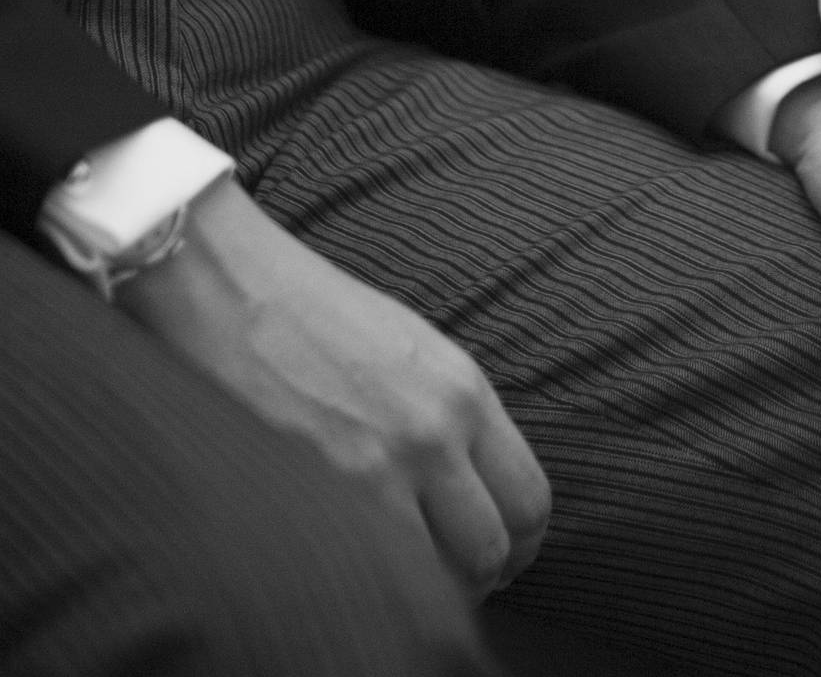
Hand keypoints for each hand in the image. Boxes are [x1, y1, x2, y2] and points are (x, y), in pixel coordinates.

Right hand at [119, 180, 549, 599]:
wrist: (232, 288)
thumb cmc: (316, 316)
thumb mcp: (414, 351)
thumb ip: (451, 416)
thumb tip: (471, 488)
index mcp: (465, 391)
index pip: (528, 495)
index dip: (521, 542)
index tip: (504, 557)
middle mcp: (435, 433)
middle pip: (496, 546)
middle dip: (487, 576)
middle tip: (462, 584)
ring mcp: (378, 469)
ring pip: (443, 576)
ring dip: (437, 592)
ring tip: (413, 587)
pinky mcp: (317, 495)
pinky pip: (377, 575)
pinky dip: (380, 589)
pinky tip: (363, 577)